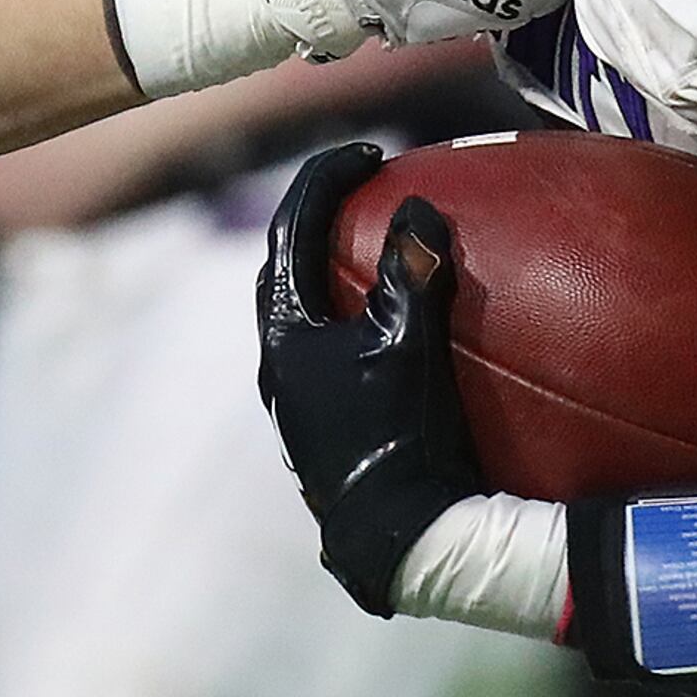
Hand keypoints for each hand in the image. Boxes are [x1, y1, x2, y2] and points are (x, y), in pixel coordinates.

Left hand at [259, 144, 487, 613]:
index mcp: (285, 333)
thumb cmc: (400, 438)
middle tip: (364, 200)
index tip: (369, 154)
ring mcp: (295, 408)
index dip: (325, 180)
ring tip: (380, 264)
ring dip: (332, 284)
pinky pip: (327, 362)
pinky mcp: (320, 439)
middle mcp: (276, 369)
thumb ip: (414, 272)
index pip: (288, 230)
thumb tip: (420, 209)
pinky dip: (351, 332)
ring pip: (301, 323)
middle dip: (316, 227)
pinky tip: (396, 343)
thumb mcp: (410, 345)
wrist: (397, 541)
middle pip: (283, 273)